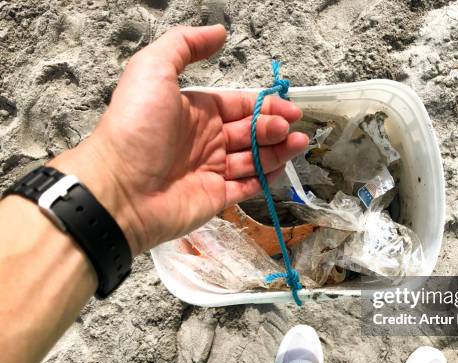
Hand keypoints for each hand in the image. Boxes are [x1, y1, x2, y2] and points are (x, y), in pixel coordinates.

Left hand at [52, 25, 307, 254]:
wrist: (120, 188)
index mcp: (196, 111)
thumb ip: (184, 46)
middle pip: (250, 131)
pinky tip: (281, 169)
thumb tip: (219, 32)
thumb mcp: (152, 70)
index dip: (264, 106)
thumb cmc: (137, 127)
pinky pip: (247, 187)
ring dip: (277, 151)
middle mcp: (206, 140)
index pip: (239, 106)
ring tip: (299, 144)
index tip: (289, 109)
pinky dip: (266, 179)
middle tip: (293, 128)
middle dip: (274, 128)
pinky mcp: (216, 198)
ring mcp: (211, 170)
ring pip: (253, 159)